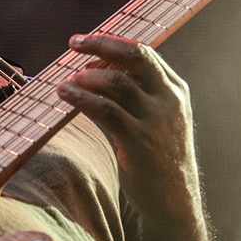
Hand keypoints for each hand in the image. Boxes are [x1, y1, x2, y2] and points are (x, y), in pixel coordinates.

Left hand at [55, 34, 200, 217]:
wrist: (173, 199)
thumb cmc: (157, 157)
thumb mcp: (159, 118)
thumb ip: (138, 94)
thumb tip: (95, 70)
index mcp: (174, 89)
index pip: (143, 52)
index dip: (111, 43)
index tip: (85, 41)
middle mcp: (168, 99)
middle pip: (134, 56)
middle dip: (101, 44)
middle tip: (74, 43)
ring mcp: (155, 119)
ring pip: (116, 82)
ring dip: (86, 77)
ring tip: (65, 81)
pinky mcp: (139, 140)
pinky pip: (105, 110)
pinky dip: (81, 98)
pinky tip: (65, 94)